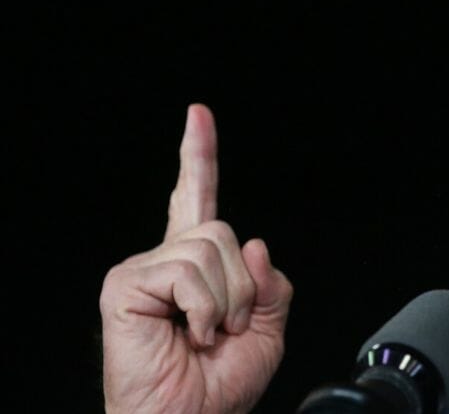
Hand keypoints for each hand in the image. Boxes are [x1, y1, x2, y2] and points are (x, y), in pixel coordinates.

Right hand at [100, 105, 292, 413]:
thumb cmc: (218, 386)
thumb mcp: (267, 329)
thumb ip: (270, 284)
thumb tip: (254, 245)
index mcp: (197, 265)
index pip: (198, 198)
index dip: (199, 156)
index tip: (198, 114)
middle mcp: (166, 260)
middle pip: (223, 231)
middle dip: (242, 286)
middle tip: (225, 328)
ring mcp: (143, 269)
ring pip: (211, 247)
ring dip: (225, 301)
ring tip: (205, 334)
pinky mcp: (125, 284)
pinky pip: (187, 272)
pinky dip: (203, 309)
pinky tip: (187, 334)